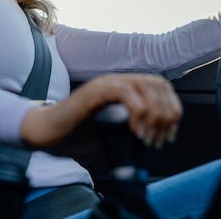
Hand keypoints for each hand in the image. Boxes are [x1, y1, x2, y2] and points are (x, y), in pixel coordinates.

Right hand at [20, 73, 182, 148]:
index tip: (168, 136)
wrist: (48, 134)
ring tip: (146, 138)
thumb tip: (156, 141)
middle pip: (157, 84)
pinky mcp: (94, 91)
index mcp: (124, 87)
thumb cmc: (77, 134)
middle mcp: (117, 80)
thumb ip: (133, 130)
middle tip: (158, 141)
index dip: (172, 110)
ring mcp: (104, 83)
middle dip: (166, 114)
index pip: (161, 86)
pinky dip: (137, 111)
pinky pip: (124, 92)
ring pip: (145, 85)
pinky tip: (134, 131)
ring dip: (153, 114)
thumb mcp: (114, 133)